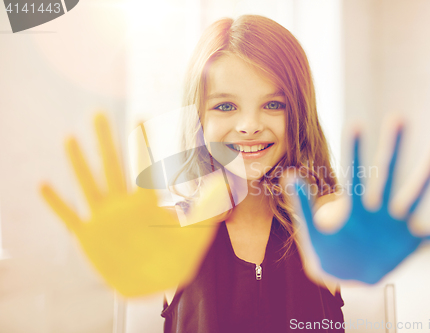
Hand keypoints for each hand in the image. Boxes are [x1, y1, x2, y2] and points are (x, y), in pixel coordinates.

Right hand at [40, 113, 229, 296]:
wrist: (151, 284)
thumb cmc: (173, 259)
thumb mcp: (194, 235)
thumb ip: (208, 211)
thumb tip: (226, 187)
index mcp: (145, 203)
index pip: (144, 167)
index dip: (143, 143)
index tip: (142, 116)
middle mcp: (122, 206)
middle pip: (112, 166)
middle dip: (106, 141)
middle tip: (99, 114)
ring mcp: (104, 220)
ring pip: (89, 185)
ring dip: (79, 164)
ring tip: (70, 139)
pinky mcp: (88, 236)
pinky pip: (69, 217)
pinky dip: (56, 203)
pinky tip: (43, 185)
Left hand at [291, 121, 429, 284]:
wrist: (346, 274)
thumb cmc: (327, 250)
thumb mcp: (311, 230)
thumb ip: (301, 204)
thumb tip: (289, 174)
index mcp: (353, 208)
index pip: (354, 175)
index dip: (353, 152)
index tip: (355, 124)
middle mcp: (377, 210)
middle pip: (386, 175)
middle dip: (391, 148)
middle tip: (398, 117)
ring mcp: (396, 224)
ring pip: (414, 195)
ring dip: (426, 173)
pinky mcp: (410, 241)